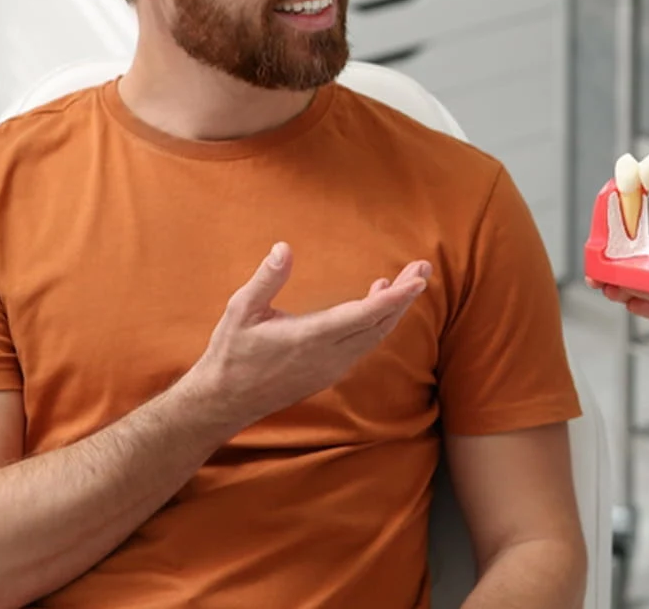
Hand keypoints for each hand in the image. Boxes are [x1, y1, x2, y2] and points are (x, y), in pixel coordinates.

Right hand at [183, 242, 428, 431]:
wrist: (225, 400)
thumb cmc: (231, 353)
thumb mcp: (241, 310)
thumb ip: (267, 279)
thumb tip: (284, 248)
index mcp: (311, 337)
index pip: (364, 315)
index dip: (395, 297)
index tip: (418, 280)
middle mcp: (329, 356)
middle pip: (380, 324)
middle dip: (405, 296)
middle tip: (423, 268)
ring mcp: (331, 367)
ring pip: (374, 337)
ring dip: (393, 309)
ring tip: (407, 280)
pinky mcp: (328, 373)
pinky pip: (364, 345)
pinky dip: (378, 323)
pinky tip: (376, 302)